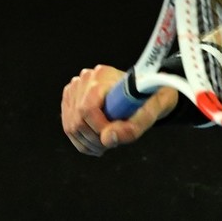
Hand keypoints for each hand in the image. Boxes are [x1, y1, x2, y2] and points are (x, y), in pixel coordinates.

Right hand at [60, 64, 178, 155]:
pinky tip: (97, 142)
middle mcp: (86, 78)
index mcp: (104, 75)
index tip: (114, 138)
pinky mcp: (71, 98)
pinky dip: (81, 141)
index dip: (99, 130)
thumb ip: (133, 126)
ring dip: (87, 143)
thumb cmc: (151, 96)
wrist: (147, 89)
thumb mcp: (153, 110)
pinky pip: (68, 126)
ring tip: (106, 144)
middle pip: (77, 120)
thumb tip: (108, 139)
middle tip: (112, 144)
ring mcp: (76, 87)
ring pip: (71, 126)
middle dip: (94, 139)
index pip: (88, 109)